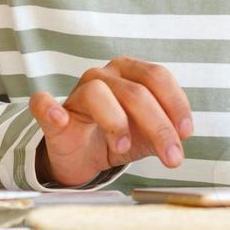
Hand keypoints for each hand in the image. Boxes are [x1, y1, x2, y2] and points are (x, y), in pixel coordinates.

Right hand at [29, 57, 193, 186]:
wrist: (82, 156)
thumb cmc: (117, 137)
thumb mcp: (148, 134)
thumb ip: (167, 130)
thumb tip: (182, 134)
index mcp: (129, 73)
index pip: (157, 77)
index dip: (175, 103)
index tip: (186, 132)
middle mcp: (103, 76)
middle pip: (135, 91)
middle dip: (159, 126)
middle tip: (172, 157)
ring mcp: (76, 93)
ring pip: (97, 93)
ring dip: (116, 123)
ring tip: (123, 149)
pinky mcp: (52, 114)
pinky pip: (43, 103)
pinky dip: (49, 108)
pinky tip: (61, 119)